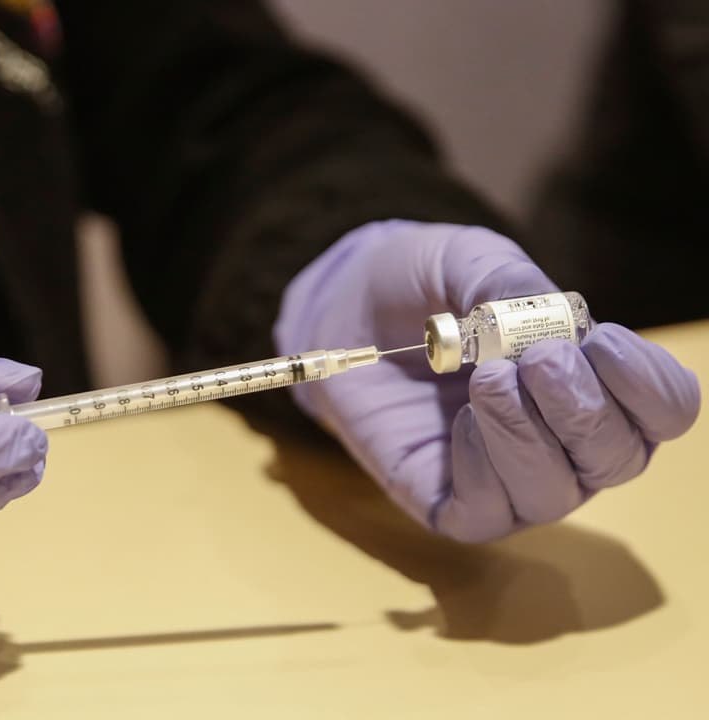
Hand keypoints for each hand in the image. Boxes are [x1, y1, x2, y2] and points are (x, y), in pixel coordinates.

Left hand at [274, 220, 699, 541]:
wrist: (345, 307)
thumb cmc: (423, 285)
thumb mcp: (469, 262)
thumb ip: (512, 287)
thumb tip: (546, 328)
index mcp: (594, 382)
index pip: (663, 411)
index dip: (649, 386)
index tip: (601, 341)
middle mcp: (565, 441)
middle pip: (617, 458)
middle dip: (583, 410)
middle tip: (536, 360)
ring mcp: (508, 477)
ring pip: (555, 493)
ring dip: (527, 436)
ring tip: (487, 379)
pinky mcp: (448, 501)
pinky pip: (487, 515)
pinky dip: (482, 470)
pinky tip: (458, 421)